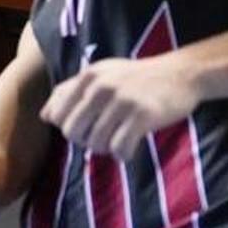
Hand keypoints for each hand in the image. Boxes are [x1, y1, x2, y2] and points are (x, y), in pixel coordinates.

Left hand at [40, 55, 200, 159]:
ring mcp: (122, 100)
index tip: (87, 128)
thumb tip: (45, 116)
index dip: (69, 128)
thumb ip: (70, 91)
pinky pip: (120, 149)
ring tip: (119, 140)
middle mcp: (101, 86)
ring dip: (106, 149)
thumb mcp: (101, 74)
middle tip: (104, 138)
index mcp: (87, 77)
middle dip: (85, 141)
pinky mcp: (142, 115)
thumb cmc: (136, 77)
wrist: (181, 73)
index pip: (57, 116)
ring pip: (95, 143)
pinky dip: (124, 154)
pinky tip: (132, 146)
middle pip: (73, 132)